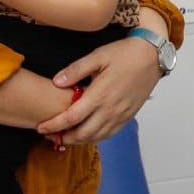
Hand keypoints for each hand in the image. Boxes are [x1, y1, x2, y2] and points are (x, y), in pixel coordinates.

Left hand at [35, 37, 161, 143]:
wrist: (152, 56)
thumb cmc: (125, 53)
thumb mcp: (98, 56)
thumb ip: (76, 70)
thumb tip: (56, 82)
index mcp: (99, 95)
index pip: (71, 118)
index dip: (54, 126)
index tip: (41, 128)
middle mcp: (110, 109)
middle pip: (82, 134)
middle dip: (63, 138)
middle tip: (49, 135)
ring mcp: (121, 115)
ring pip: (96, 137)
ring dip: (78, 140)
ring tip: (65, 137)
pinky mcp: (128, 116)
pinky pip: (110, 134)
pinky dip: (95, 138)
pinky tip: (88, 133)